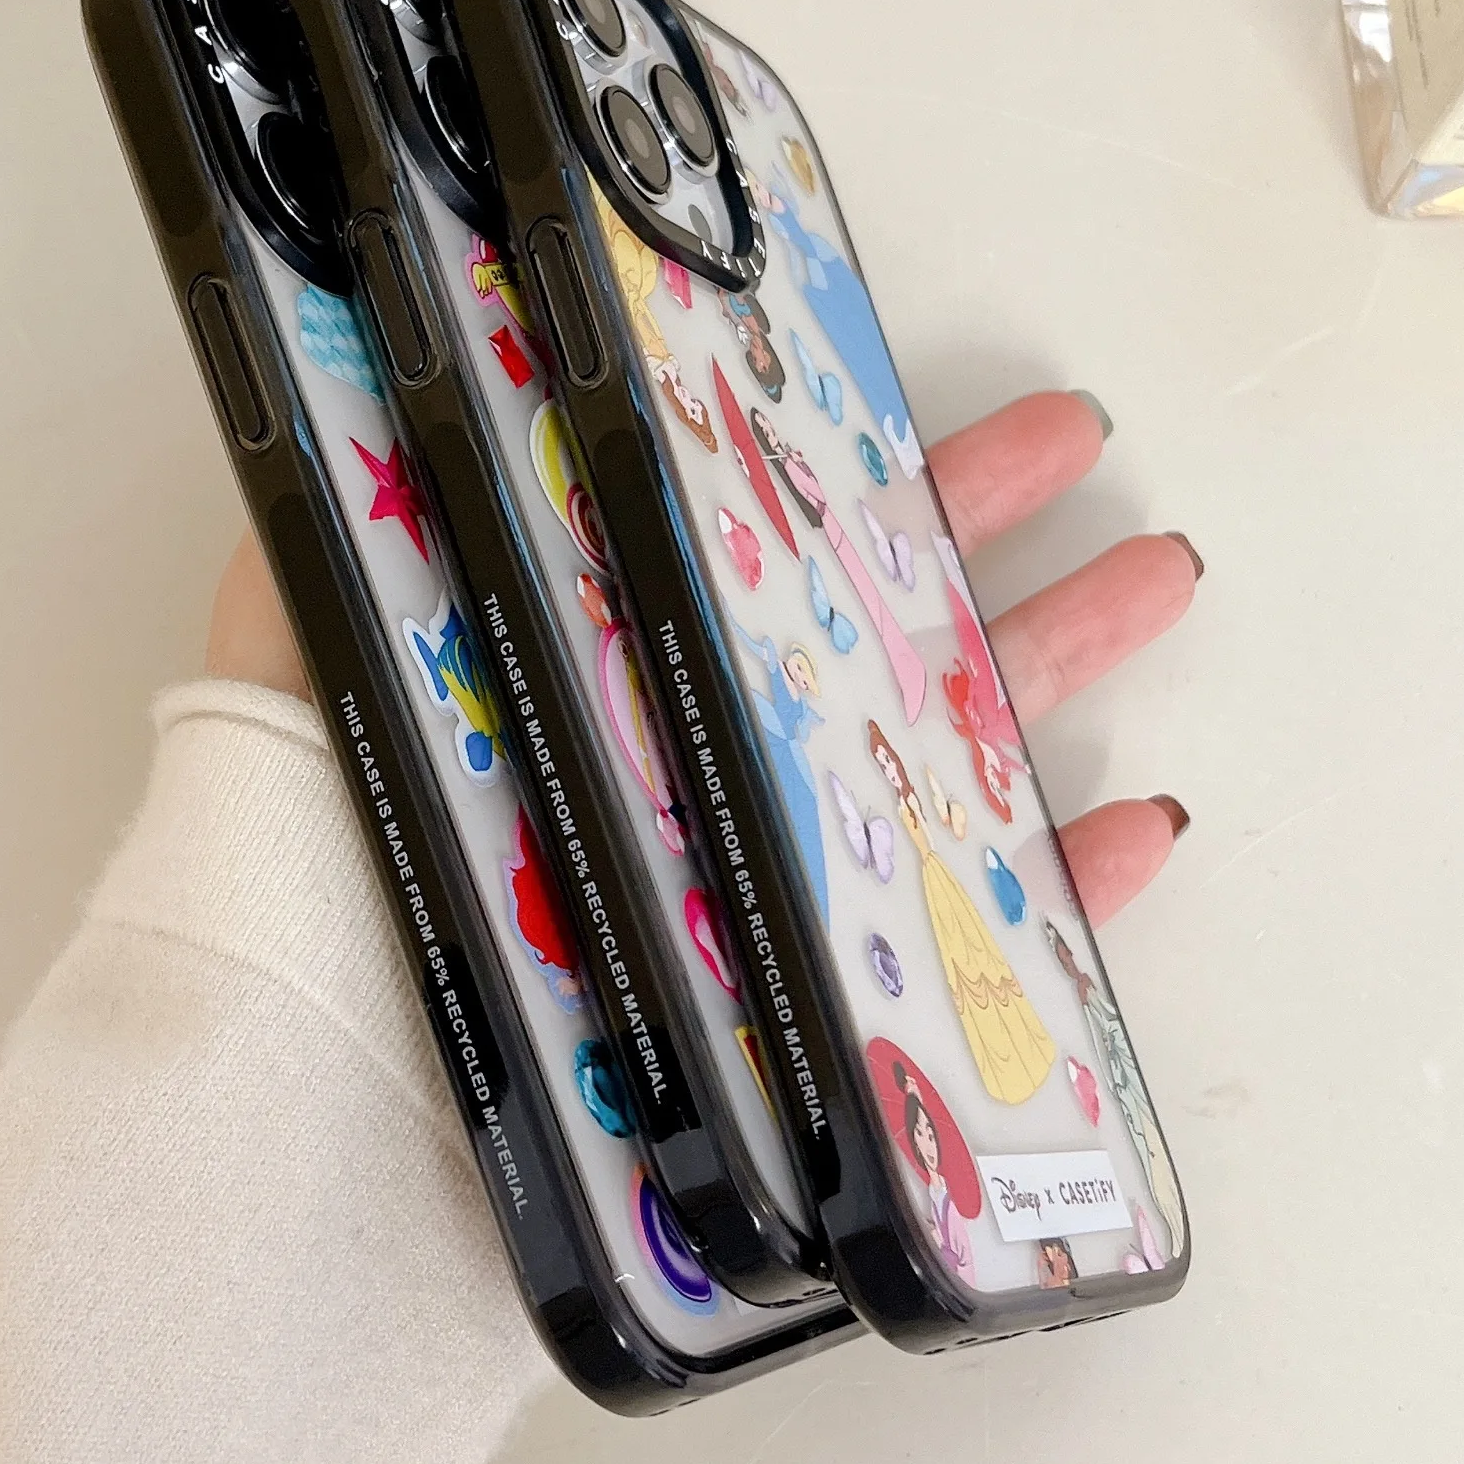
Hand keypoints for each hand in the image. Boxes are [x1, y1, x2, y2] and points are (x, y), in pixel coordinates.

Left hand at [205, 388, 1196, 924]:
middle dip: (972, 521)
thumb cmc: (306, 862)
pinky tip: (1136, 826)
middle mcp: (673, 764)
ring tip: (1156, 576)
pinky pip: (961, 945)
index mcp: (586, 666)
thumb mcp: (311, 649)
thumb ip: (341, 522)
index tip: (885, 373)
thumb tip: (358, 372)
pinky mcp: (807, 1014)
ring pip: (934, 750)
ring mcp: (748, 882)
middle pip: (847, 621)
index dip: (807, 455)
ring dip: (1054, 659)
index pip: (723, 535)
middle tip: (1078, 444)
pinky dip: (1063, 892)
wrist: (327, 1091)